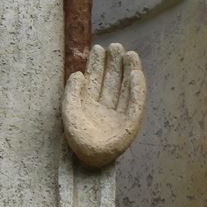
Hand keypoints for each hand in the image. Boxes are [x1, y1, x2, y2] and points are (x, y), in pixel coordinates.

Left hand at [62, 44, 145, 168]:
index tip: (99, 47)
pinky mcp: (130, 123)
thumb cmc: (78, 140)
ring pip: (125, 89)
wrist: (89, 161)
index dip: (97, 64)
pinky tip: (136, 75)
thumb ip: (71, 93)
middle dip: (114, 64)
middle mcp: (104, 108)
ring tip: (131, 54)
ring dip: (129, 72)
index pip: (95, 80)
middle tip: (117, 46)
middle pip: (112, 81)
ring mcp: (118, 115)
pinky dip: (136, 90)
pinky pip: (135, 103)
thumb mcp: (69, 113)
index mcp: (89, 105)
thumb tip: (78, 74)